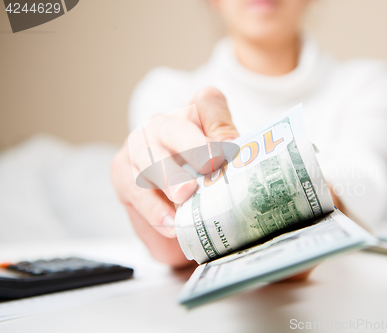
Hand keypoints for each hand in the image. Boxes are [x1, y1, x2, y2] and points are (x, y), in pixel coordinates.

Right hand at [111, 87, 238, 267]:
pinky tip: (170, 223)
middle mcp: (165, 124)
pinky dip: (154, 208)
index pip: (207, 103)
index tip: (229, 145)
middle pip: (175, 128)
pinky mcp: (121, 171)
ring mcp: (139, 145)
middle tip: (209, 165)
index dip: (218, 119)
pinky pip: (135, 188)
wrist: (178, 219)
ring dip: (169, 178)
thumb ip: (230, 159)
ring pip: (150, 158)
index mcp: (195, 115)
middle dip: (192, 146)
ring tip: (185, 197)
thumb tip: (236, 151)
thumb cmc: (206, 188)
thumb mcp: (223, 173)